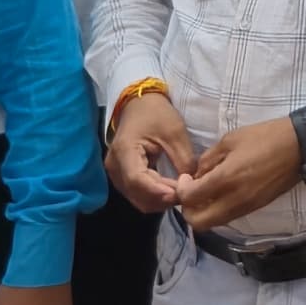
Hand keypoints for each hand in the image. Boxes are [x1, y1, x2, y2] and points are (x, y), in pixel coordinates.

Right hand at [106, 91, 195, 213]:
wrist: (140, 104)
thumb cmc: (156, 114)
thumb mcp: (175, 132)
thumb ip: (183, 160)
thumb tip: (190, 185)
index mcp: (124, 151)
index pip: (137, 180)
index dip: (158, 191)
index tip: (180, 193)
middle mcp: (114, 167)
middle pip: (137, 194)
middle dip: (162, 198)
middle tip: (186, 193)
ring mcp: (116, 174)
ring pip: (137, 198)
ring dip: (159, 199)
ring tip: (180, 191)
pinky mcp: (122, 176)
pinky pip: (137, 194)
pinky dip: (154, 196)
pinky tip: (170, 189)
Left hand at [175, 116, 302, 232]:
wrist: (299, 147)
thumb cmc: (264, 137)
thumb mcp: (230, 140)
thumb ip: (209, 159)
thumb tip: (197, 174)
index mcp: (225, 179)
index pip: (190, 198)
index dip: (181, 189)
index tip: (185, 178)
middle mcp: (233, 200)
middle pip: (198, 222)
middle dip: (188, 209)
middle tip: (191, 192)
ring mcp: (246, 207)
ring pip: (213, 223)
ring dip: (203, 212)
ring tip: (207, 192)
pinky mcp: (255, 208)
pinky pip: (228, 217)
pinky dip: (218, 210)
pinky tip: (222, 192)